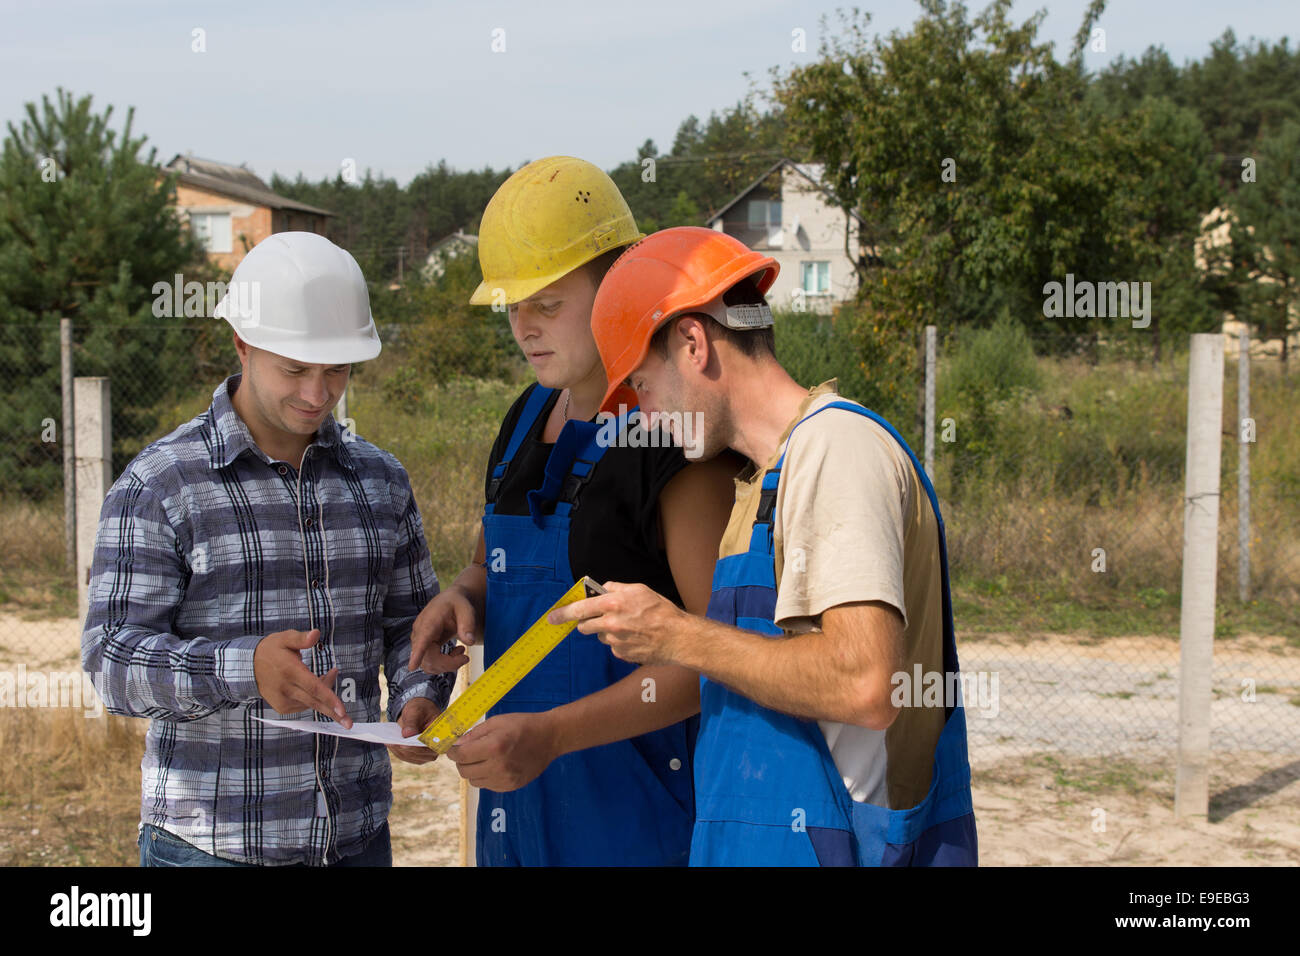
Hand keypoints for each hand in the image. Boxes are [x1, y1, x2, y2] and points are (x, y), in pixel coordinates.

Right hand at [254, 628, 351, 727]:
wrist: (248, 667)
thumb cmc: (271, 650)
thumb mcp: (284, 638)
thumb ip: (301, 638)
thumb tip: (316, 634)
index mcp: (290, 671)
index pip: (313, 687)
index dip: (329, 699)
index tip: (342, 710)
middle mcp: (286, 689)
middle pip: (315, 702)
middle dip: (334, 712)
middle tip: (348, 722)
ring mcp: (284, 700)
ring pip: (312, 702)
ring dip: (326, 695)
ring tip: (331, 674)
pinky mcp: (282, 707)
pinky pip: (304, 705)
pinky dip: (314, 698)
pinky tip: (317, 685)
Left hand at [388, 697, 441, 764]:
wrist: (417, 712)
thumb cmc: (420, 709)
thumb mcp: (416, 711)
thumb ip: (412, 722)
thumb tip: (407, 734)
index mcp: (441, 735)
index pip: (431, 745)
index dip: (418, 747)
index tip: (404, 745)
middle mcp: (435, 747)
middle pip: (420, 754)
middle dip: (405, 749)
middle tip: (392, 743)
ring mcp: (425, 753)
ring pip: (411, 756)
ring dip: (399, 751)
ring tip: (389, 742)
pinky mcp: (416, 755)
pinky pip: (405, 756)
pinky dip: (396, 751)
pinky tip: (389, 744)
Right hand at [408, 586, 476, 673]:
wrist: (451, 601)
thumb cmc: (456, 603)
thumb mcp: (466, 609)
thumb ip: (468, 624)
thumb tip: (470, 641)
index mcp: (429, 621)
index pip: (421, 639)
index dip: (417, 654)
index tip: (412, 666)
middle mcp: (420, 633)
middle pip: (427, 659)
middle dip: (448, 663)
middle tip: (465, 657)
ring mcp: (420, 642)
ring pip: (428, 665)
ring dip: (446, 665)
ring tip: (461, 652)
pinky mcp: (423, 647)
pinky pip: (430, 664)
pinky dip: (444, 664)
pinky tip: (454, 653)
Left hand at [446, 712, 559, 791]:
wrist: (549, 737)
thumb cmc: (523, 725)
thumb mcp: (496, 722)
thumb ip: (474, 734)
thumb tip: (457, 744)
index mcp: (494, 746)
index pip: (461, 755)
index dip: (452, 752)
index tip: (452, 749)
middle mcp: (498, 766)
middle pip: (464, 771)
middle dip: (461, 762)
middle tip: (466, 753)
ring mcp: (506, 779)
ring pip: (474, 781)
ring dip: (473, 771)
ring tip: (481, 759)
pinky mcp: (511, 786)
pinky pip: (488, 786)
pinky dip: (485, 777)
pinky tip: (494, 765)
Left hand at [547, 581, 684, 665]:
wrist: (677, 637)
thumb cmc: (661, 611)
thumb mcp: (639, 590)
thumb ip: (616, 588)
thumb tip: (603, 588)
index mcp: (612, 604)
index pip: (580, 609)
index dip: (562, 613)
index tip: (551, 617)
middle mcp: (610, 623)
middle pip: (585, 626)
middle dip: (588, 623)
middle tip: (604, 618)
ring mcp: (614, 641)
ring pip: (601, 636)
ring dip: (607, 631)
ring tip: (630, 627)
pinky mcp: (620, 654)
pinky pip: (613, 646)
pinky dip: (619, 642)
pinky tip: (635, 638)